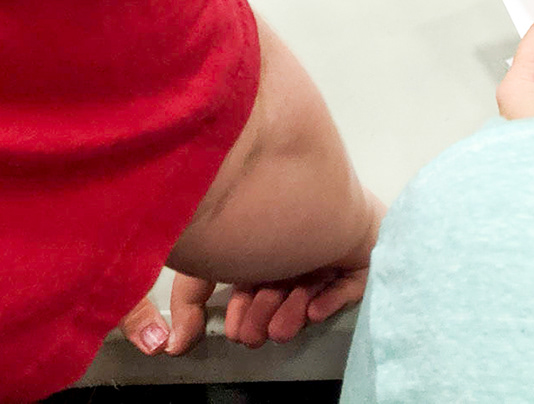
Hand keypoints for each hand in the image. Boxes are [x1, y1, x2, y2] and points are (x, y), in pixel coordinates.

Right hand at [116, 197, 383, 355]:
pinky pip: (350, 283)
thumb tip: (173, 345)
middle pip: (281, 289)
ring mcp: (327, 244)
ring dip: (293, 312)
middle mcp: (291, 239)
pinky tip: (314, 309)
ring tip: (281, 325)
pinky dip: (331, 300)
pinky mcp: (360, 251)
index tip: (237, 331)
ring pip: (310, 289)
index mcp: (258, 236)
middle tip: (257, 333)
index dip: (245, 311)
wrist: (295, 187)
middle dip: (267, 314)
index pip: (252, 280)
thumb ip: (188, 301)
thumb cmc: (248, 218)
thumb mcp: (206, 261)